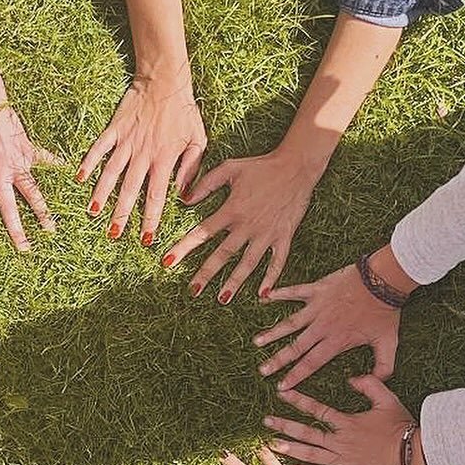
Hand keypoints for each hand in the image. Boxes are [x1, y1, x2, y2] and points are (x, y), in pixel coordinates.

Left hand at [0, 103, 57, 255]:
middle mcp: (0, 175)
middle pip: (10, 209)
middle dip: (17, 231)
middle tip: (24, 250)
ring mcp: (16, 163)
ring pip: (32, 192)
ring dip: (41, 210)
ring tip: (51, 228)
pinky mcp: (26, 149)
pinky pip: (43, 159)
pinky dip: (54, 164)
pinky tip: (68, 172)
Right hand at [77, 74, 206, 245]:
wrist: (165, 80)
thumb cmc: (184, 112)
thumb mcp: (198, 140)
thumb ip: (191, 169)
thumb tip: (184, 195)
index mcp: (164, 160)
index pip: (157, 197)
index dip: (150, 219)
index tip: (145, 239)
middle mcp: (143, 154)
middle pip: (130, 190)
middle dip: (122, 214)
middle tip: (114, 234)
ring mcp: (126, 142)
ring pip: (112, 172)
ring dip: (102, 193)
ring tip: (93, 212)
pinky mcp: (114, 129)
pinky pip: (99, 148)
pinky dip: (89, 162)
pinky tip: (80, 178)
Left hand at [163, 145, 318, 301]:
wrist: (296, 166)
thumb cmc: (261, 166)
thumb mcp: (230, 168)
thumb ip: (206, 183)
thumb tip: (184, 200)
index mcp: (232, 210)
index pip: (202, 233)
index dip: (184, 248)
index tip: (167, 262)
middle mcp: (248, 225)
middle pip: (223, 254)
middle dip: (206, 273)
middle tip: (193, 290)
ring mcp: (266, 233)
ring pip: (249, 263)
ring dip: (235, 282)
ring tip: (222, 298)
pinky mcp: (284, 236)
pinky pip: (278, 261)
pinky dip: (271, 278)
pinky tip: (263, 294)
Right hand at [255, 262, 401, 390]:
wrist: (385, 280)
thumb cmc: (386, 311)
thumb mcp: (389, 342)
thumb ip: (384, 366)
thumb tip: (372, 381)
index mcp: (336, 341)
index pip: (312, 363)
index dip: (296, 375)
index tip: (282, 386)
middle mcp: (322, 326)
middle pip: (295, 347)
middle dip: (277, 360)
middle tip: (263, 370)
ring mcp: (317, 307)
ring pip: (290, 323)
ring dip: (273, 333)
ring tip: (257, 341)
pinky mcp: (317, 289)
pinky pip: (294, 291)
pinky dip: (279, 294)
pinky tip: (264, 298)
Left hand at [264, 377, 426, 464]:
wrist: (416, 454)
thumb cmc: (403, 426)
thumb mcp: (388, 399)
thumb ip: (369, 384)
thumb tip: (351, 377)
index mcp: (348, 423)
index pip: (318, 409)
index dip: (299, 400)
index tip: (282, 393)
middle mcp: (341, 442)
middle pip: (307, 433)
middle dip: (285, 426)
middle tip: (266, 422)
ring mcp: (344, 461)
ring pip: (311, 455)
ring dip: (291, 450)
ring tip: (273, 445)